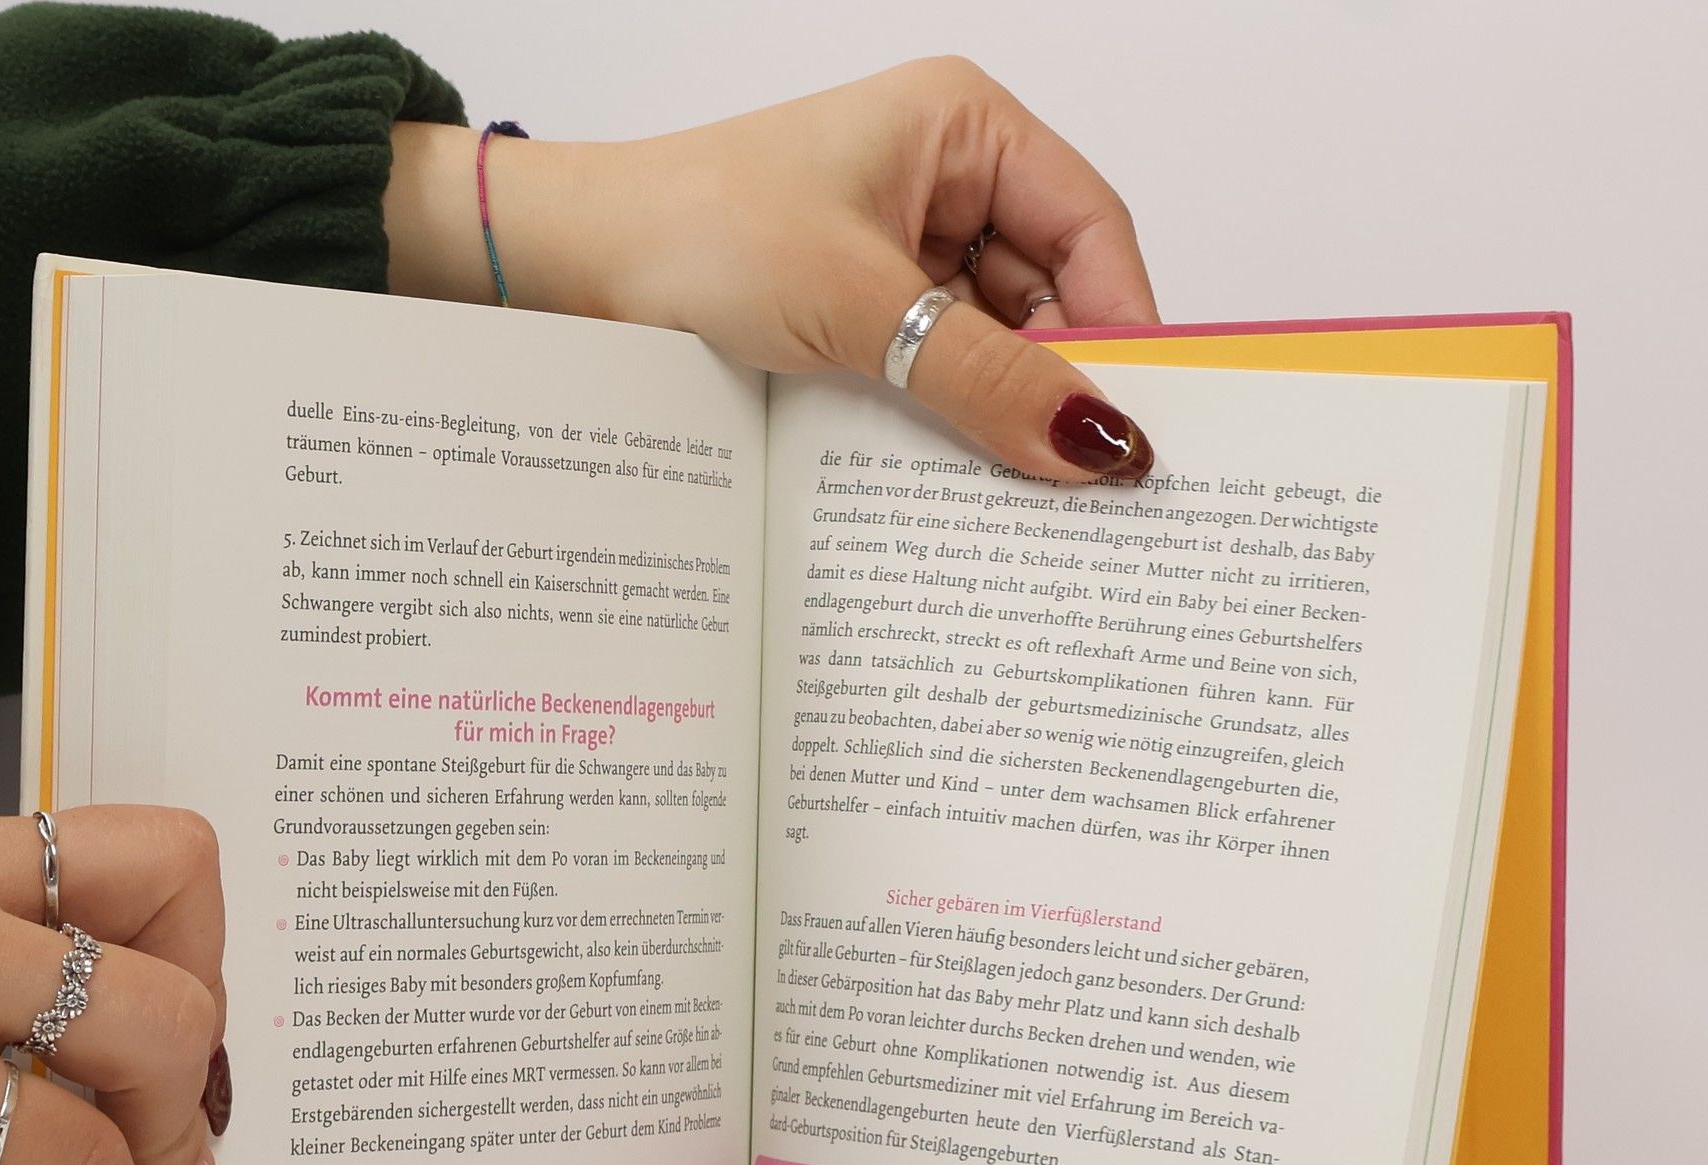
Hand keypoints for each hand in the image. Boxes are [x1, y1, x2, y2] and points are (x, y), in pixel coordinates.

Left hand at [385, 58, 1157, 480]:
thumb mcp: (862, 310)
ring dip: (1002, 414)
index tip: (1141, 424)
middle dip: (1063, 383)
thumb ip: (988, 382)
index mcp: (963, 128)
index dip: (1126, 325)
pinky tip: (957, 480)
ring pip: (996, 346)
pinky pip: (939, 375)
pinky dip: (950, 425)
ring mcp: (902, 253)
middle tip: (1088, 484)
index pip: (1093, 229)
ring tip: (1019, 494)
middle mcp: (944, 182)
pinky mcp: (862, 314)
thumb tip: (1104, 446)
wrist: (566, 272)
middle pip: (1054, 295)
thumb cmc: (695, 235)